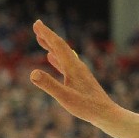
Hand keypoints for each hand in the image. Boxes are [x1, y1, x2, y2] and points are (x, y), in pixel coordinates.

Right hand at [30, 21, 138, 137]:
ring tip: (41, 40)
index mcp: (72, 66)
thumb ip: (49, 84)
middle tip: (36, 26)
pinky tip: (51, 58)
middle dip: (48, 36)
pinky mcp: (80, 79)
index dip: (46, 34)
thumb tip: (32, 73)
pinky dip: (56, 58)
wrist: (106, 114)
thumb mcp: (65, 97)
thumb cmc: (87, 107)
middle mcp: (76, 66)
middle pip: (60, 47)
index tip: (37, 23)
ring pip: (62, 54)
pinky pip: (65, 64)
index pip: (57, 45)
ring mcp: (78, 72)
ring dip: (51, 46)